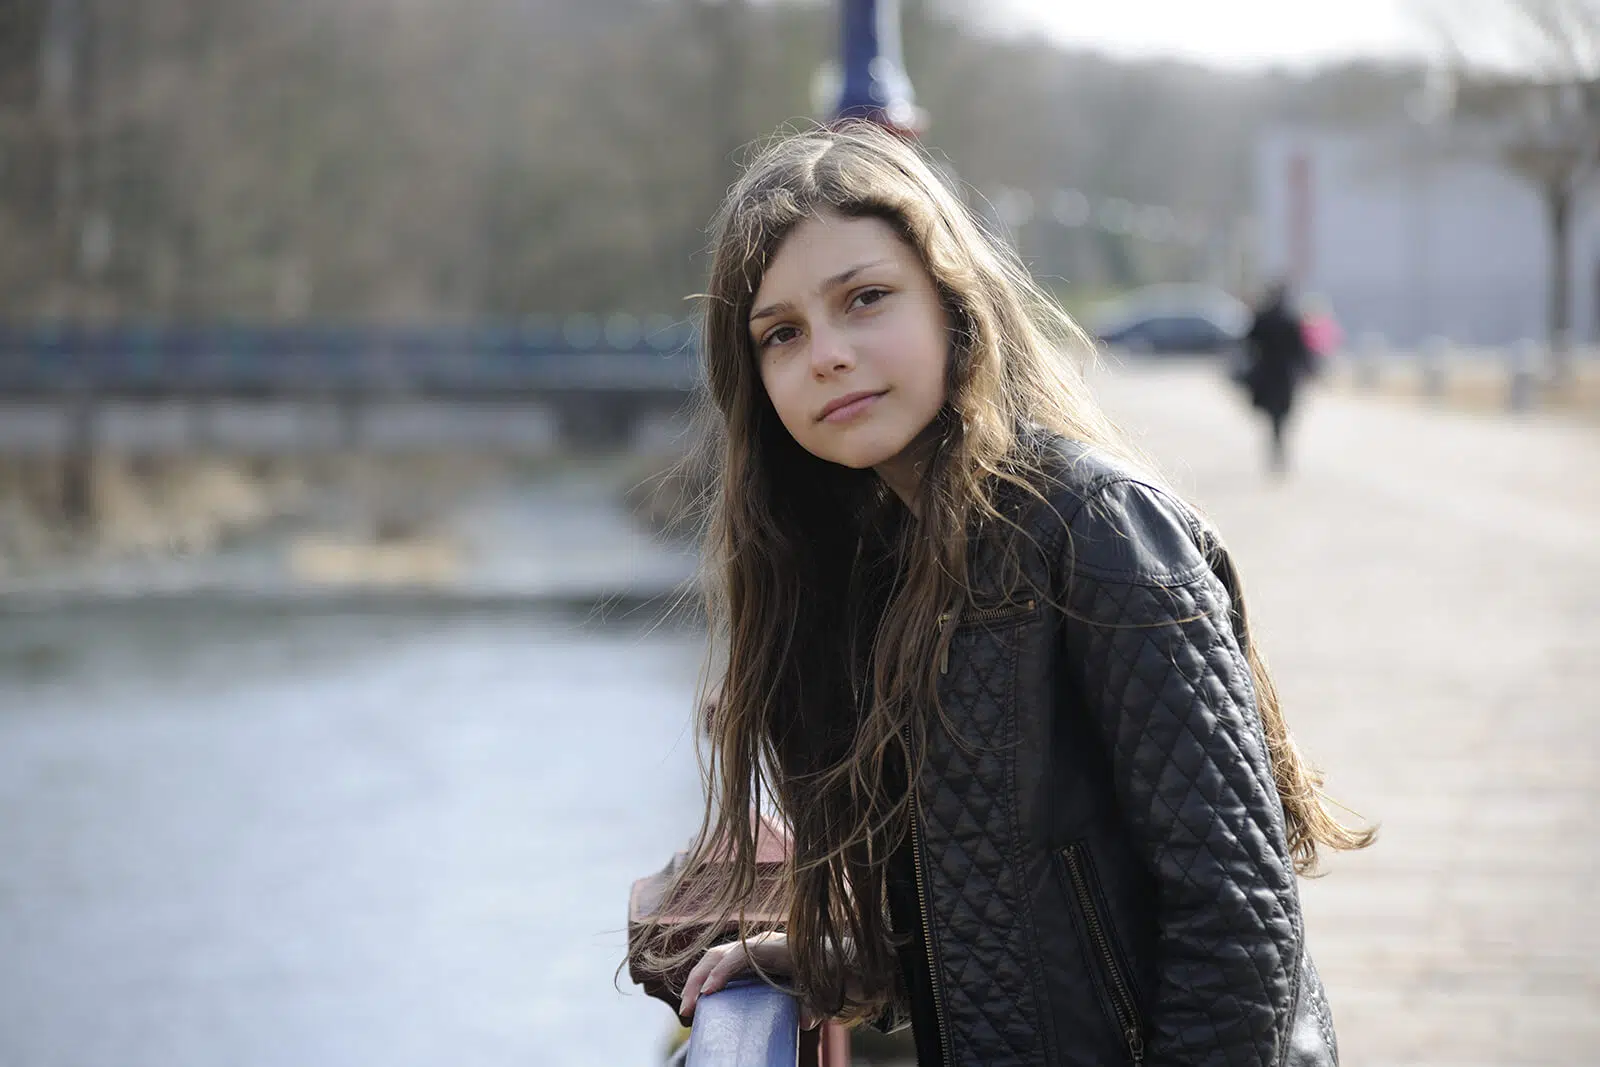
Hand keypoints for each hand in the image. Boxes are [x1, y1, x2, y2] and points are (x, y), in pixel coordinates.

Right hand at [677, 931, 822, 1029]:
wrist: (826, 958)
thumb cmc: (820, 973)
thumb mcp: (817, 988)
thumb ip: (812, 1003)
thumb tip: (805, 1021)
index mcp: (772, 948)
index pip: (739, 955)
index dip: (722, 972)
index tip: (709, 993)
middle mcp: (755, 946)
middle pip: (718, 955)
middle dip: (698, 981)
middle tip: (688, 1010)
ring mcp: (746, 951)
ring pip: (712, 959)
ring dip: (695, 983)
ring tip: (687, 1011)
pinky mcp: (742, 961)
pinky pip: (716, 966)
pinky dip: (702, 982)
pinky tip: (696, 1004)